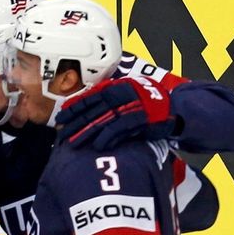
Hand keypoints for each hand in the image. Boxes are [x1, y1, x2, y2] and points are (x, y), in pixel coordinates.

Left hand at [56, 76, 177, 150]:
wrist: (173, 109)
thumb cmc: (146, 106)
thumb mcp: (126, 99)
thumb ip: (108, 103)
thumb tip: (87, 115)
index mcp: (116, 88)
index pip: (90, 97)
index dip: (74, 107)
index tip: (60, 116)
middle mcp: (121, 95)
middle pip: (93, 110)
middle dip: (75, 123)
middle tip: (61, 134)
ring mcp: (131, 106)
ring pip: (103, 120)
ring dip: (86, 133)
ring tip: (73, 144)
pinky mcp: (140, 119)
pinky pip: (120, 129)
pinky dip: (108, 138)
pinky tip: (97, 146)